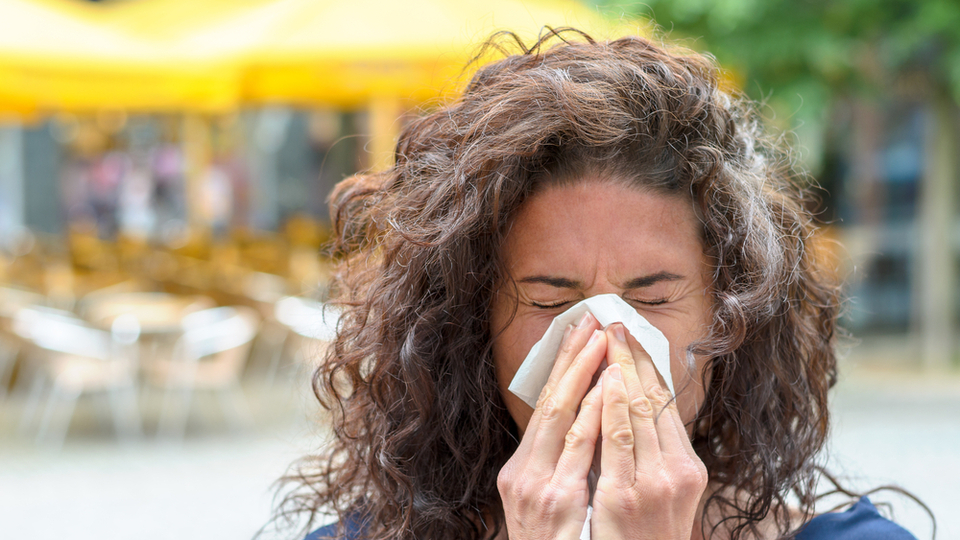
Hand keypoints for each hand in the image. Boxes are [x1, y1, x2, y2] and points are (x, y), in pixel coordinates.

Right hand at [497, 312, 606, 539]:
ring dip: (585, 373)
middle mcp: (523, 473)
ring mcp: (539, 486)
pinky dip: (591, 412)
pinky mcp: (559, 500)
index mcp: (521, 471)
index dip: (564, 365)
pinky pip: (579, 447)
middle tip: (592, 320)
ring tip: (603, 340)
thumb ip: (564, 468)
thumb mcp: (551, 508)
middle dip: (573, 357)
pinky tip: (604, 387)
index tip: (581, 332)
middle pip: (550, 401)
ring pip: (562, 416)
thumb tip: (593, 425)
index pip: (545, 405)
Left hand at [590, 323, 707, 539]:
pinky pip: (618, 439)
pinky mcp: (626, 496)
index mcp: (686, 467)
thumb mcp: (662, 495)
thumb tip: (633, 408)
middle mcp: (676, 471)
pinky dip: (612, 404)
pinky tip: (604, 378)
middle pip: (654, 401)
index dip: (648, 366)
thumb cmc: (644, 537)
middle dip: (634, 358)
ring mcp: (653, 483)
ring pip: (639, 412)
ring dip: (621, 369)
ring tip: (607, 337)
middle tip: (616, 322)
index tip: (634, 336)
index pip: (666, 404)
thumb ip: (652, 455)